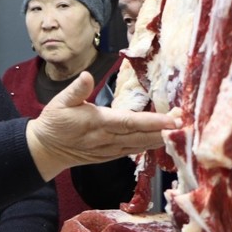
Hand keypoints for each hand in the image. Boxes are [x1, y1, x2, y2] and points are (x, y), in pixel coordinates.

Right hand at [26, 71, 179, 180]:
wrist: (46, 149)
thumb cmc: (54, 123)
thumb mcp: (59, 102)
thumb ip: (76, 90)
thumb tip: (87, 76)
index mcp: (97, 123)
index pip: (130, 122)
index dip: (153, 122)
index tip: (173, 119)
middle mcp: (107, 139)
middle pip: (142, 135)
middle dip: (165, 130)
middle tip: (186, 121)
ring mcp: (110, 149)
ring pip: (141, 145)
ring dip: (161, 138)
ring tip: (180, 130)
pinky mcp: (110, 155)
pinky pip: (134, 151)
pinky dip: (150, 145)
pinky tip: (162, 140)